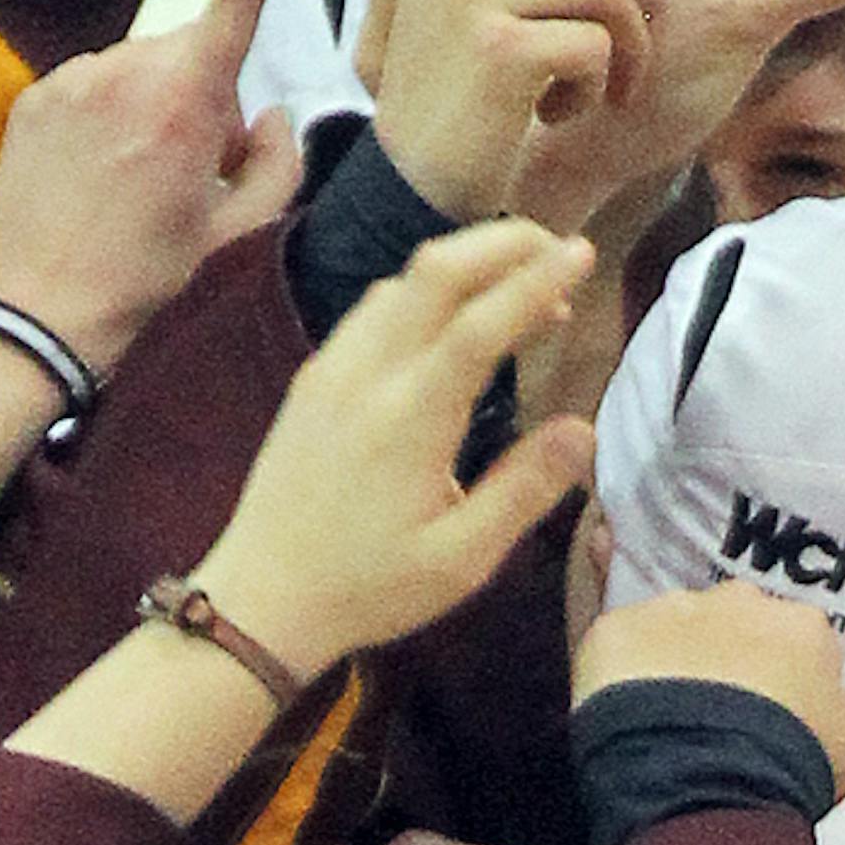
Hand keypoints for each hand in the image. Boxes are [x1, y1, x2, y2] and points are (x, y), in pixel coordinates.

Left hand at [0, 0, 301, 373]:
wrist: (42, 315)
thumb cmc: (150, 277)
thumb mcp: (240, 229)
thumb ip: (279, 160)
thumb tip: (268, 114)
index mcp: (187, 103)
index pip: (236, 3)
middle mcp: (128, 73)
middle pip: (193, 53)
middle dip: (204, 94)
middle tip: (191, 173)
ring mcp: (74, 82)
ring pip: (142, 69)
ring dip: (151, 105)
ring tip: (135, 180)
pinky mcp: (37, 97)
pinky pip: (95, 85)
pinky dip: (106, 116)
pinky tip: (95, 173)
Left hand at [195, 219, 593, 679]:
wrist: (258, 601)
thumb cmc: (367, 587)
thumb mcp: (461, 559)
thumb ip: (525, 489)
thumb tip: (585, 428)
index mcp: (410, 417)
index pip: (482, 322)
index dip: (538, 278)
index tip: (584, 252)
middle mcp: (368, 374)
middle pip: (438, 270)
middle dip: (505, 244)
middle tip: (558, 253)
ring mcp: (333, 367)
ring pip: (404, 280)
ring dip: (467, 264)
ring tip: (519, 291)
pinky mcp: (315, 375)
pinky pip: (375, 305)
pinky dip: (426, 288)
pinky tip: (453, 319)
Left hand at [574, 580, 844, 800]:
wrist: (707, 785)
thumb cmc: (789, 767)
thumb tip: (840, 694)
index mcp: (802, 626)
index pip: (794, 636)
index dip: (778, 674)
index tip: (768, 709)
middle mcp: (739, 600)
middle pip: (733, 619)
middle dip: (725, 654)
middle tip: (715, 712)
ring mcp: (674, 609)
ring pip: (673, 624)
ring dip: (672, 656)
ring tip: (665, 717)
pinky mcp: (616, 629)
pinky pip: (617, 642)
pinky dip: (619, 670)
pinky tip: (623, 710)